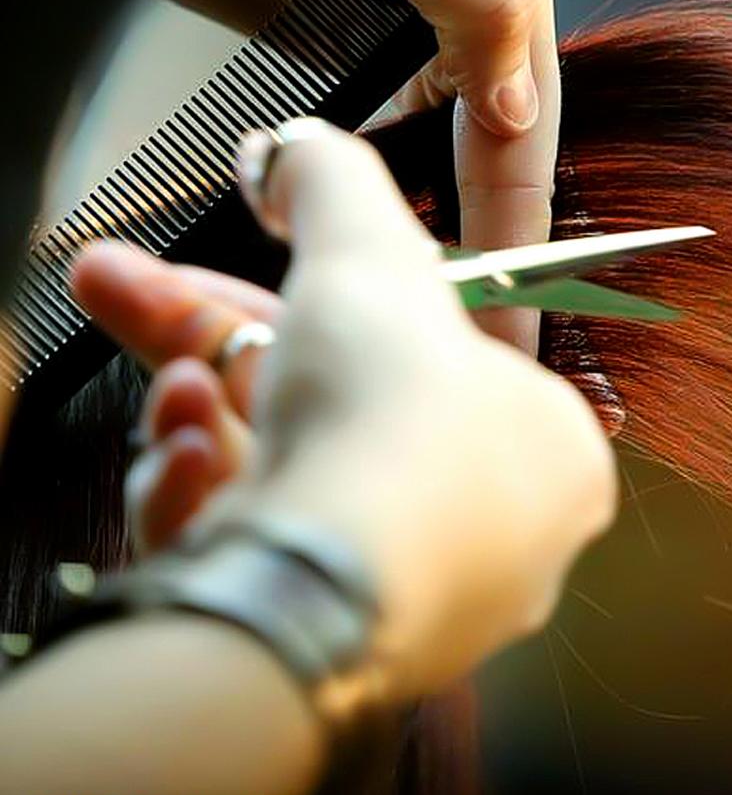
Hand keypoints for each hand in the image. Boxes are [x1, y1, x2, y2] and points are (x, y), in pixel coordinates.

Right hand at [72, 120, 615, 699]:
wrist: (327, 590)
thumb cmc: (391, 428)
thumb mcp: (367, 258)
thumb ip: (333, 185)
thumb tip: (291, 147)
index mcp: (545, 444)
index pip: (414, 349)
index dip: (308, 296)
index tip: (235, 270)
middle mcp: (493, 532)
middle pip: (332, 406)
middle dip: (212, 339)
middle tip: (122, 288)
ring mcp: (411, 598)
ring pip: (288, 481)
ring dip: (209, 419)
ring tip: (170, 394)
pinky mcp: (328, 647)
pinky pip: (266, 558)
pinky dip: (213, 503)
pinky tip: (180, 471)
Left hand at [161, 0, 559, 353]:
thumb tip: (524, 109)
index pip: (526, 90)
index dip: (519, 194)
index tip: (513, 282)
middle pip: (492, 124)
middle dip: (490, 216)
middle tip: (490, 316)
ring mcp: (391, 14)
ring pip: (440, 134)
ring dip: (442, 206)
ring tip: (450, 291)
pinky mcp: (334, 36)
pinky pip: (378, 126)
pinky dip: (383, 181)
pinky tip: (388, 230)